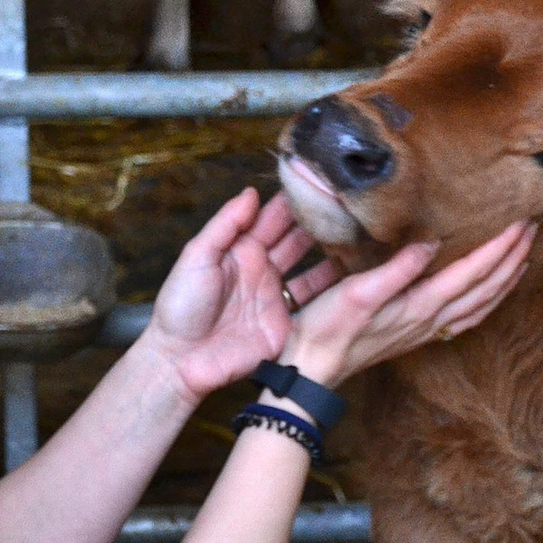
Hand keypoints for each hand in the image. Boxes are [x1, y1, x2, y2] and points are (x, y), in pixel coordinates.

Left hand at [137, 188, 341, 404]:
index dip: (294, 202)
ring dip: (333, 256)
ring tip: (362, 238)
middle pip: (297, 241)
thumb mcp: (197, 257)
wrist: (181, 360)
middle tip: (350, 206)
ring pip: (312, 270)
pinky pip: (315, 306)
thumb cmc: (180, 306)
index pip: (272, 219)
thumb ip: (225, 225)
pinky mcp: (287, 325)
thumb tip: (251, 192)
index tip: (321, 182)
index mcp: (241, 250)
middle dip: (321, 224)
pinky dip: (335, 293)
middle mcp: (263, 270)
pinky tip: (358, 277)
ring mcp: (277, 298)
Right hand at [280, 220, 534, 385]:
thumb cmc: (327, 330)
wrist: (310, 370)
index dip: (500, 247)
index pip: (473, 273)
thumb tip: (433, 243)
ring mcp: (425, 332)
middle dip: (513, 259)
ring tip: (523, 258)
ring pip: (481, 307)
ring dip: (505, 282)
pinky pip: (466, 319)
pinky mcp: (415, 336)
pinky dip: (486, 303)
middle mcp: (431, 321)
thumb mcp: (358, 293)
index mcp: (421, 306)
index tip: (521, 222)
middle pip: (487, 290)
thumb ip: (398, 269)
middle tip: (532, 230)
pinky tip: (486, 296)